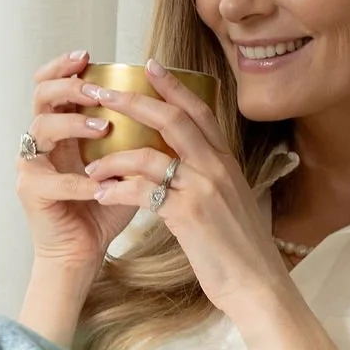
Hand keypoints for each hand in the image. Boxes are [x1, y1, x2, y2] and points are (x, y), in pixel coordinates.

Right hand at [17, 50, 128, 281]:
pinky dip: (78, 181)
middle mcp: (41, 141)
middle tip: (95, 87)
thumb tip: (172, 105)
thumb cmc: (106, 206)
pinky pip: (51, 179)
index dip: (65, 66)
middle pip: (41, 95)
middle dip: (68, 85)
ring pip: (41, 128)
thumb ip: (137, 136)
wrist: (85, 252)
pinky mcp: (31, 192)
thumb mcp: (125, 163)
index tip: (89, 55)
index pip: (55, 84)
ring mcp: (32, 165)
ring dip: (74, 124)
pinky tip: (98, 184)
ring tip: (103, 127)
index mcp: (63, 128)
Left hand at [74, 60, 291, 318]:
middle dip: (132, 101)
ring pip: (148, 155)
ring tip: (92, 167)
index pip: (199, 111)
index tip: (150, 65)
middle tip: (101, 92)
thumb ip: (208, 181)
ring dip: (114, 158)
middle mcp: (216, 167)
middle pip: (171, 118)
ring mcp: (203, 188)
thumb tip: (182, 171)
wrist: (257, 285)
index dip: (173, 85)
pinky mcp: (188, 214)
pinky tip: (102, 195)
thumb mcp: (230, 205)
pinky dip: (117, 190)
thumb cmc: (241, 251)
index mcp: (226, 162)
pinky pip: (142, 191)